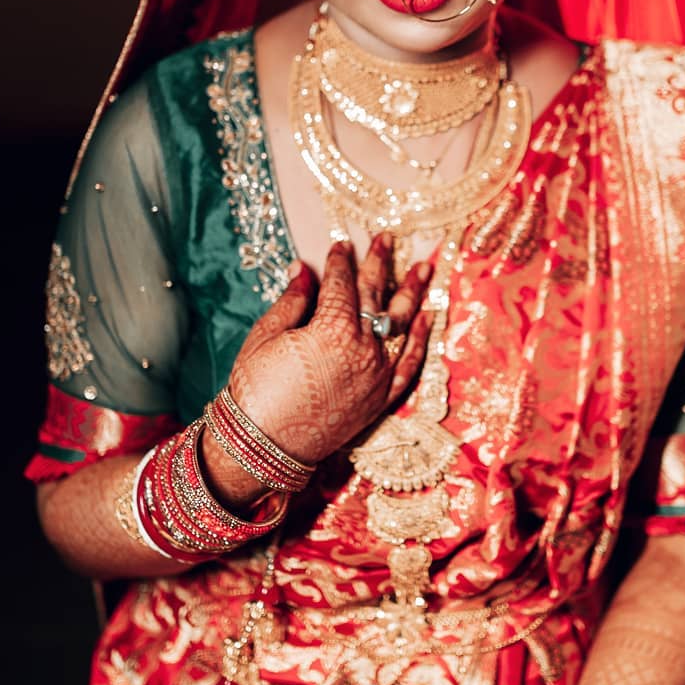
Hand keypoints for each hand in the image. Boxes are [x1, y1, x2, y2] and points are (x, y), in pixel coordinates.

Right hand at [227, 236, 431, 466]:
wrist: (264, 447)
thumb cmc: (257, 390)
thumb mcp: (266, 336)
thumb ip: (292, 301)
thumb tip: (305, 270)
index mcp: (333, 329)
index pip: (341, 283)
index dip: (340, 260)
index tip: (341, 243)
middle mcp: (364, 349)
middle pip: (375, 296)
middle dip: (380, 263)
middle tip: (388, 238)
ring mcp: (378, 375)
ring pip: (401, 325)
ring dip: (412, 293)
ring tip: (424, 268)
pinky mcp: (382, 399)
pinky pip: (410, 364)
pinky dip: (419, 340)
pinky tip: (427, 318)